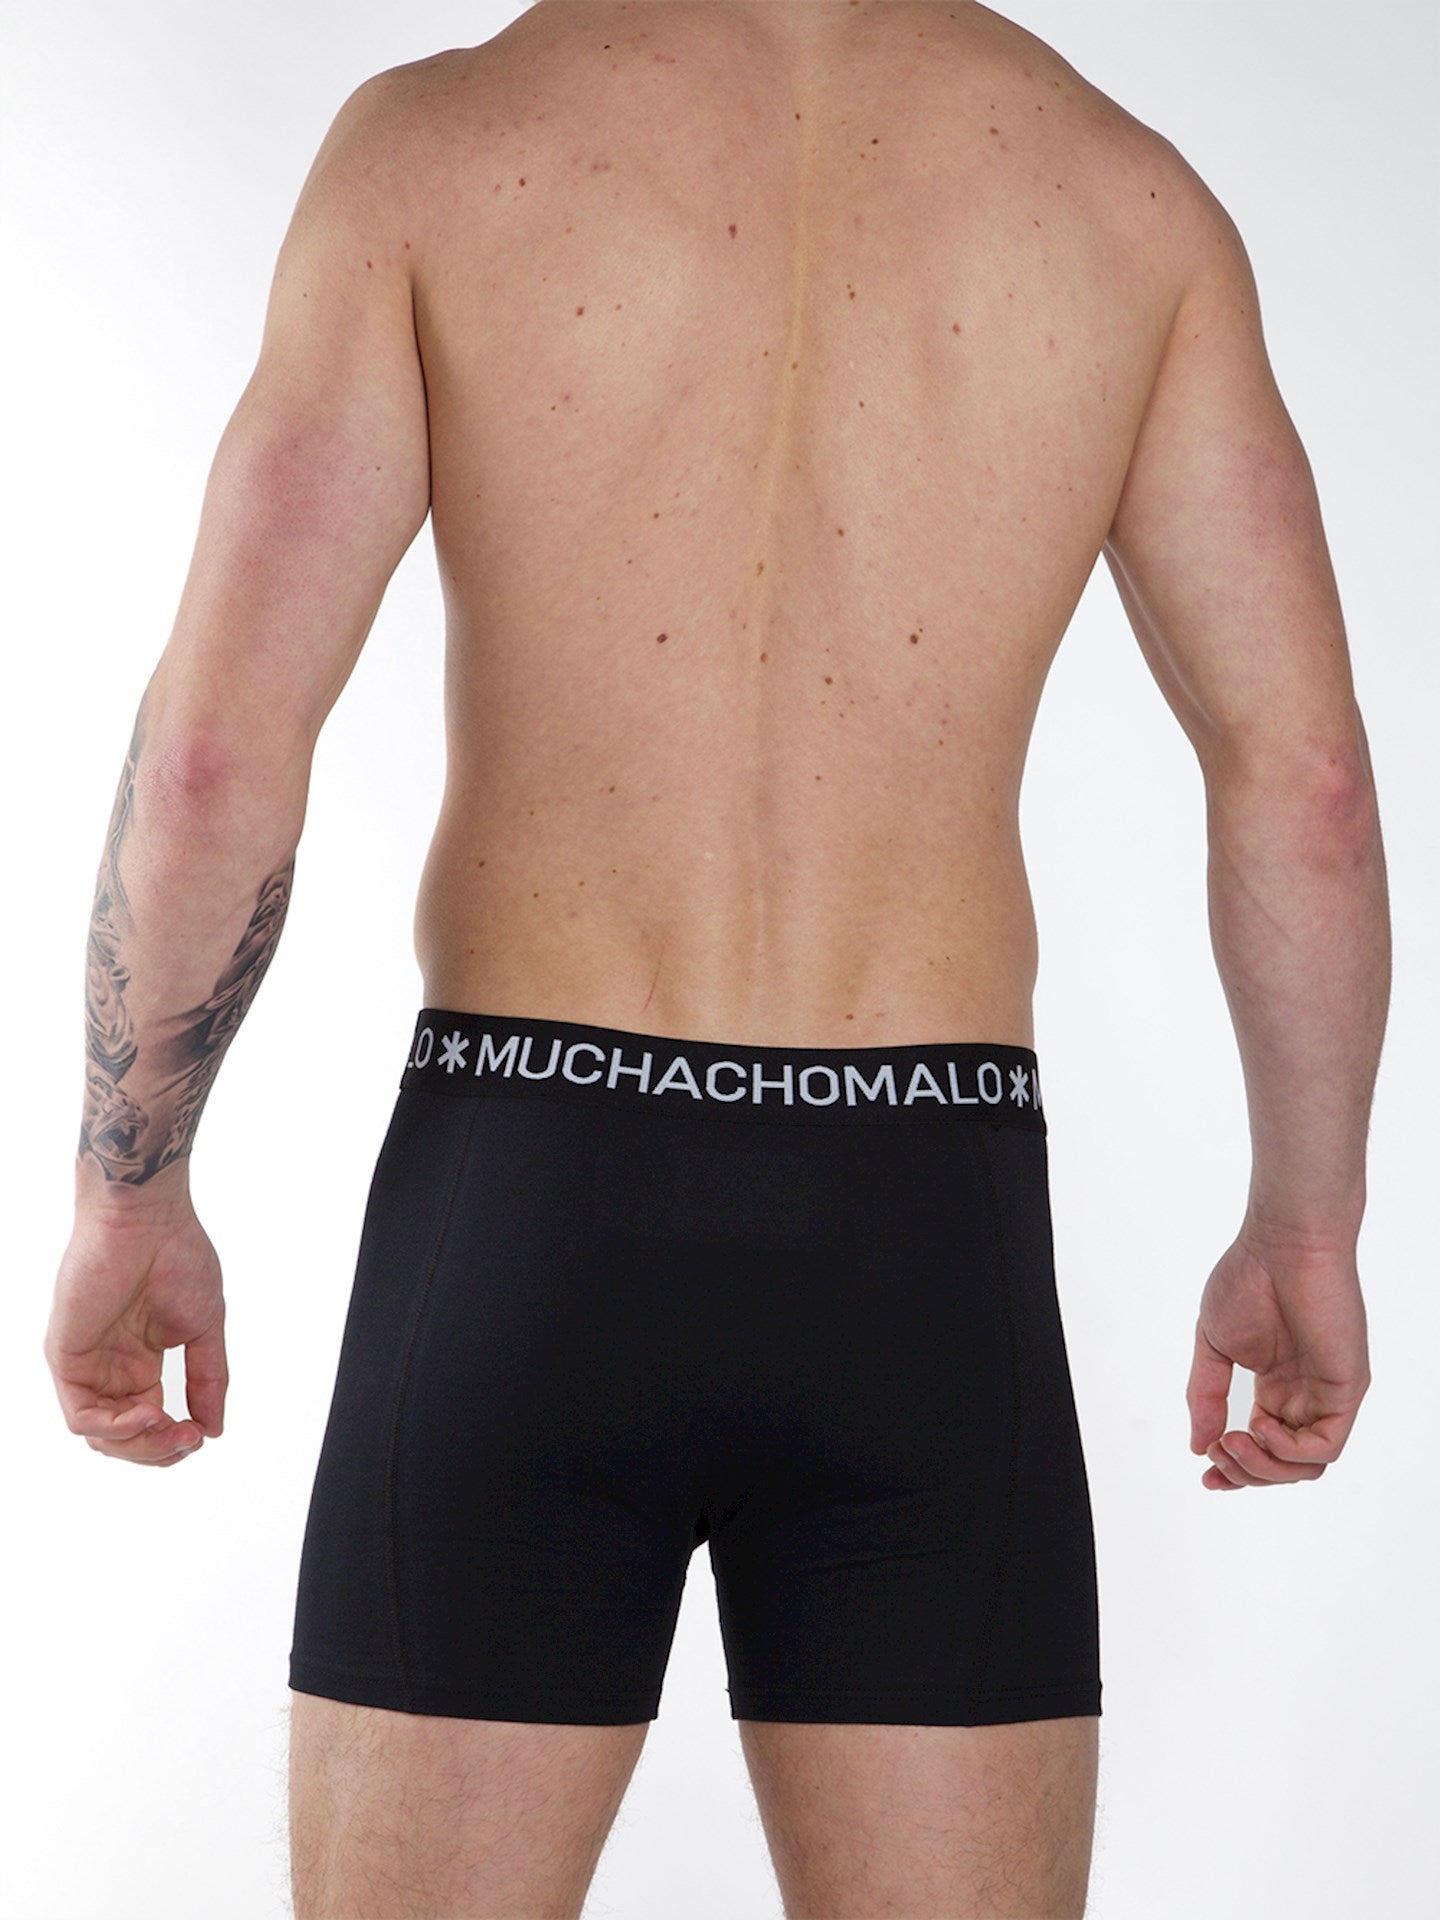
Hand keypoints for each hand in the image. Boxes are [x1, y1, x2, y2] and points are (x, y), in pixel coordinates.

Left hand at [43, 1191, 227, 1465]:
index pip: (149, 1421)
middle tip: (189, 1439)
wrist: (147, 1217)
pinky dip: (116, 1427)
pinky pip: (81, 1415)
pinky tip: (150, 1412)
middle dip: (158, 1450)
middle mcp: (108, 1367)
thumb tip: (214, 1428)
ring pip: (100, 1435)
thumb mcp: (204, 1328)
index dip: (174, 1440)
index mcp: (139, 1361)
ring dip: (139, 1444)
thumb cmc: (176, 1255)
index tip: (203, 1433)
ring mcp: (85, 1363)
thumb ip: (207, 1378)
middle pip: (123, 1438)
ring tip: (172, 1429)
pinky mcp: (65, 1356)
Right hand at [1187, 1220, 1370, 1490]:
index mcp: (1277, 1386)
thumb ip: (1207, 1395)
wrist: (1282, 1243)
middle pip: (1284, 1465)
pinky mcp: (1346, 1387)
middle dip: (1245, 1473)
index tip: (1205, 1476)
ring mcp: (1328, 1393)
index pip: (1263, 1446)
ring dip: (1264, 1468)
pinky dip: (1290, 1451)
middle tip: (1216, 1456)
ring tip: (1233, 1442)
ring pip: (1306, 1466)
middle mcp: (1305, 1395)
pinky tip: (1261, 1427)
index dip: (1235, 1469)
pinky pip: (1326, 1445)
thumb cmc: (1248, 1278)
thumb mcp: (1214, 1345)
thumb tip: (1198, 1445)